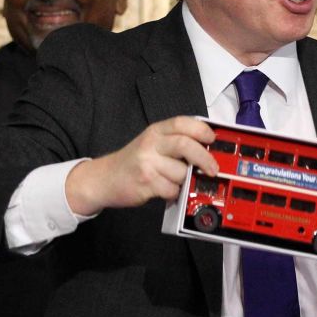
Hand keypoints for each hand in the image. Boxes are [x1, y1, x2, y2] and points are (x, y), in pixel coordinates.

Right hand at [65, 116, 217, 213]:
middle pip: (185, 145)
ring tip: (175, 180)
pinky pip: (172, 189)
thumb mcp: (153, 143)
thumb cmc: (134, 161)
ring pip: (181, 172)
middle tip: (213, 169)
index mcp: (156, 131)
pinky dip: (174, 192)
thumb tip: (209, 149)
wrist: (104, 179)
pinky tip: (164, 189)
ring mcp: (147, 163)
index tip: (212, 140)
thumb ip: (176, 141)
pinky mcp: (145, 182)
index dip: (201, 130)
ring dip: (184, 180)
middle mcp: (151, 144)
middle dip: (204, 158)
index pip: (182, 123)